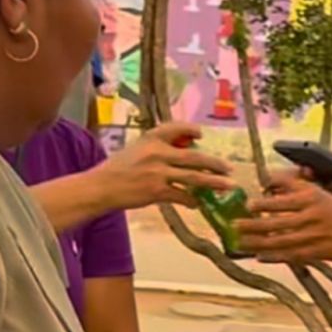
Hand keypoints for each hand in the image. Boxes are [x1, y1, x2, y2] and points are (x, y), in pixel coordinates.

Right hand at [98, 122, 233, 211]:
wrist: (101, 187)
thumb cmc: (118, 168)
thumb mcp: (136, 148)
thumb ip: (157, 147)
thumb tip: (186, 150)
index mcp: (151, 138)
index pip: (175, 128)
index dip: (191, 129)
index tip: (202, 134)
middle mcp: (157, 153)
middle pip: (194, 157)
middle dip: (215, 163)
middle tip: (230, 168)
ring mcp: (158, 173)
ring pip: (194, 177)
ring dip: (214, 182)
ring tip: (228, 185)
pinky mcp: (156, 191)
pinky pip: (182, 195)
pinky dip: (192, 200)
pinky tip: (199, 204)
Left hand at [238, 179, 331, 262]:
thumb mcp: (319, 192)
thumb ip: (295, 186)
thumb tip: (269, 181)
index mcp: (312, 199)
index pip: (282, 201)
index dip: (263, 204)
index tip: (247, 205)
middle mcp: (311, 218)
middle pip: (276, 223)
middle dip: (253, 225)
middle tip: (234, 225)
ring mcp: (312, 237)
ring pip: (279, 242)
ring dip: (257, 243)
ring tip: (240, 242)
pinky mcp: (313, 253)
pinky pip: (288, 256)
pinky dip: (273, 257)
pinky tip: (259, 257)